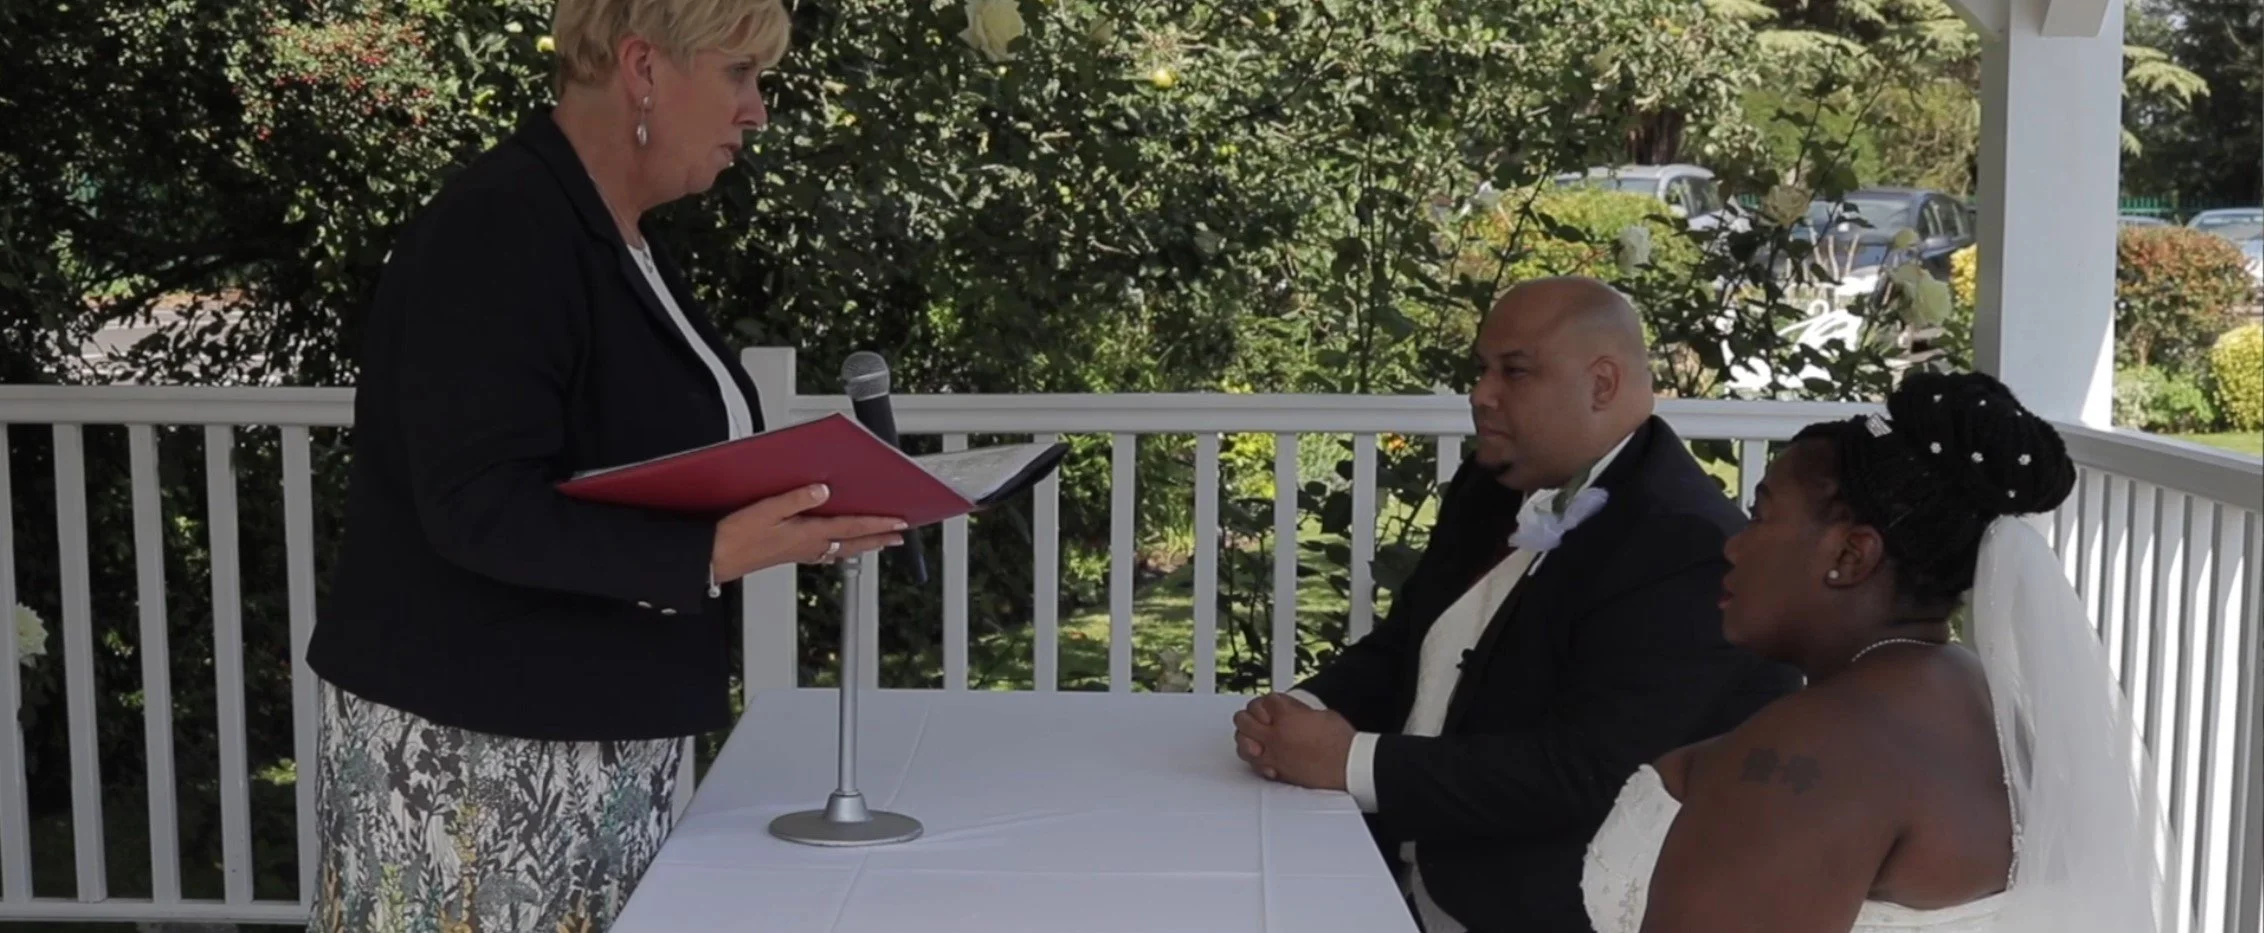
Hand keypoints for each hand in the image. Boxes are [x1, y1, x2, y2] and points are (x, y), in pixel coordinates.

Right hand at [710, 484, 905, 579]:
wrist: (715, 559)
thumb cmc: (735, 536)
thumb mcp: (765, 510)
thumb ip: (796, 499)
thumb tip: (824, 489)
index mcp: (807, 533)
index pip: (852, 527)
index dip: (878, 524)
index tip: (900, 523)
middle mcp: (809, 546)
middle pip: (853, 542)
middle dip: (879, 538)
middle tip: (900, 536)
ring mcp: (801, 552)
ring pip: (841, 549)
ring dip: (863, 545)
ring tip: (879, 541)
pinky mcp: (790, 554)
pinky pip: (825, 553)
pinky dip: (840, 550)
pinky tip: (839, 549)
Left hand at [1233, 693, 1353, 790]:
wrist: (1348, 765)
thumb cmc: (1340, 741)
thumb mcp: (1321, 713)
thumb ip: (1299, 711)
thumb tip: (1292, 712)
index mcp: (1287, 716)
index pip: (1265, 701)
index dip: (1269, 702)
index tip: (1274, 705)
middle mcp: (1275, 735)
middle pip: (1243, 719)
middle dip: (1249, 716)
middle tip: (1258, 718)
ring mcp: (1273, 755)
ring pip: (1241, 743)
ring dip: (1245, 736)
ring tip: (1254, 736)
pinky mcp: (1276, 772)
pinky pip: (1253, 764)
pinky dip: (1253, 758)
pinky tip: (1260, 754)